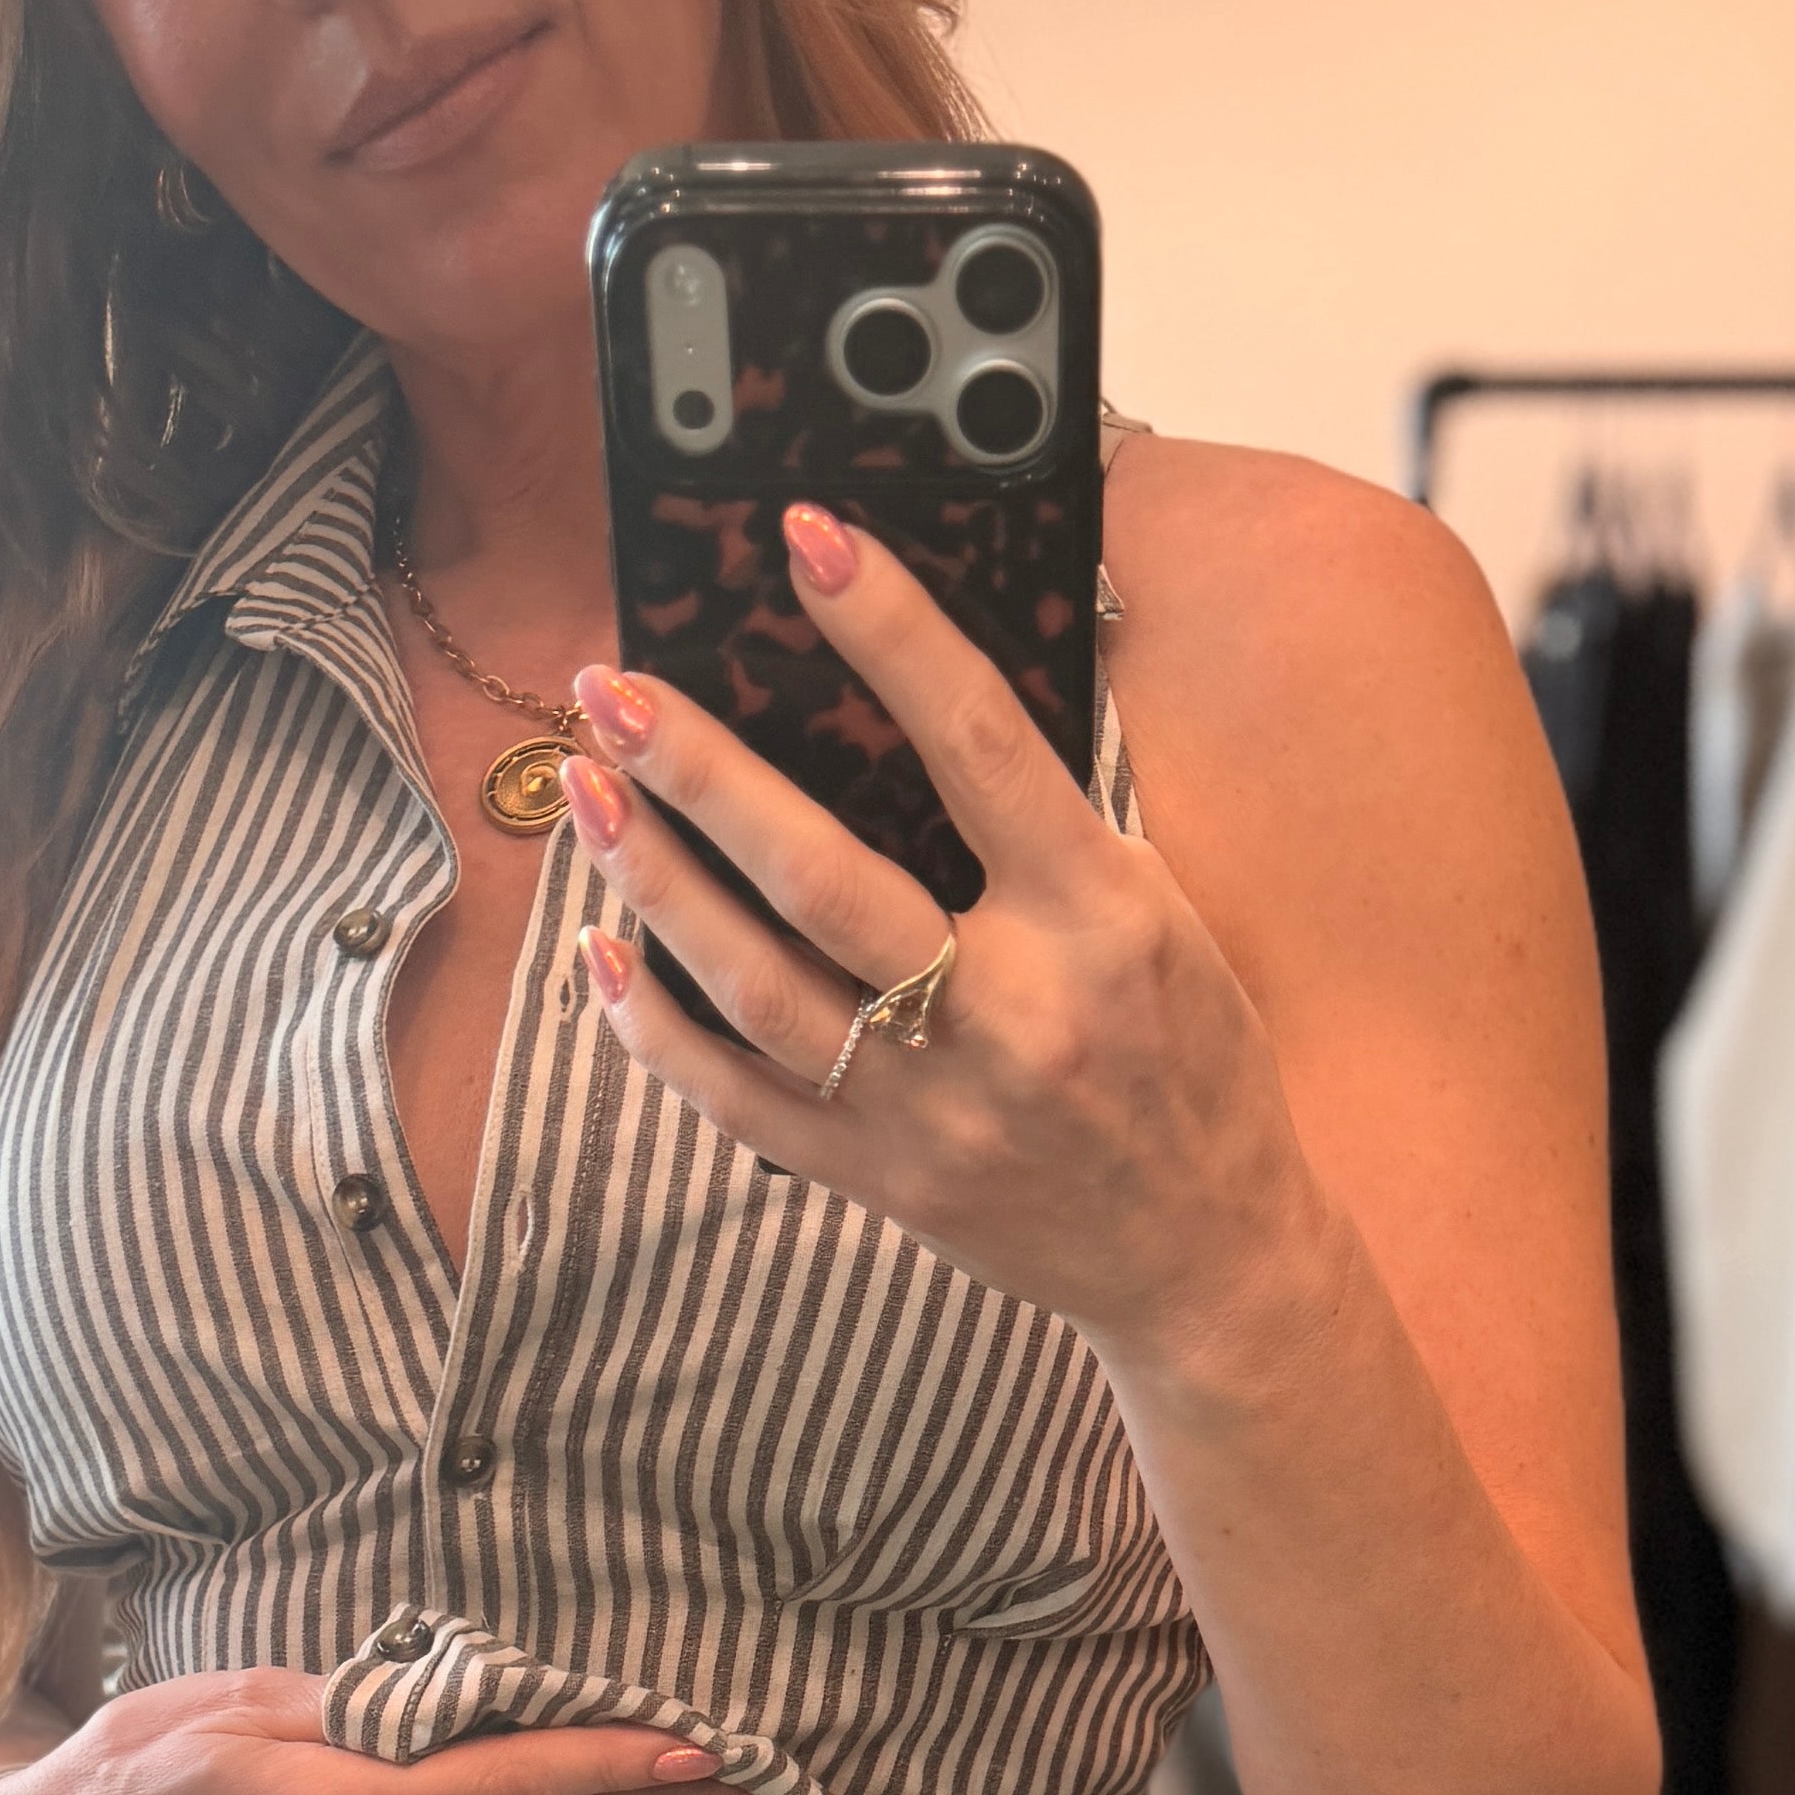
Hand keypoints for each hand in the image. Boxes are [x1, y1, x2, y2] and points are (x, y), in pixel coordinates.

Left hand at [555, 504, 1318, 1371]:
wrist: (1206, 1257)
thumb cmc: (1188, 1059)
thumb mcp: (1161, 914)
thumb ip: (1047, 821)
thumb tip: (919, 694)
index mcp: (1099, 917)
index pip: (979, 742)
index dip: (891, 631)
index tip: (808, 538)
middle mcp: (1012, 1015)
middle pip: (826, 878)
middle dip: (704, 774)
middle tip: (613, 688)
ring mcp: (935, 1110)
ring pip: (759, 988)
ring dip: (658, 882)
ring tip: (588, 789)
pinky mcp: (882, 1180)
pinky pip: (739, 1100)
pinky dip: (656, 1028)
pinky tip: (602, 950)